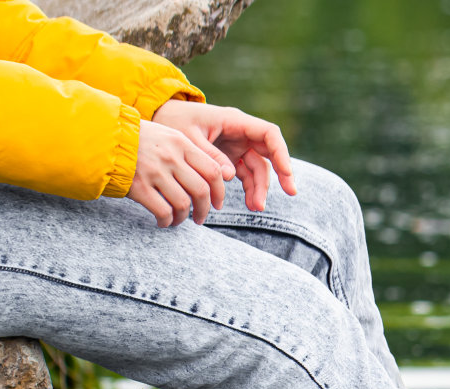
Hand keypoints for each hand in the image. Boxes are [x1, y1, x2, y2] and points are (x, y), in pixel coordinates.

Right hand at [127, 119, 227, 226]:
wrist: (103, 138)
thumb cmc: (137, 139)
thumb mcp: (166, 136)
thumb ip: (187, 153)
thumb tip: (212, 177)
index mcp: (181, 143)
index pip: (213, 171)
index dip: (219, 192)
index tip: (217, 203)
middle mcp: (171, 157)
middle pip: (201, 191)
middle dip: (204, 209)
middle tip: (200, 218)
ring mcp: (155, 172)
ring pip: (183, 204)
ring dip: (183, 218)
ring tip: (178, 220)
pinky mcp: (139, 186)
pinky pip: (163, 211)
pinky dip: (166, 221)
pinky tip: (163, 221)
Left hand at [153, 100, 296, 211]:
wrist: (159, 119)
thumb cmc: (171, 121)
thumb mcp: (187, 137)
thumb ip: (209, 155)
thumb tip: (230, 175)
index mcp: (234, 121)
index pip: (268, 134)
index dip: (281, 153)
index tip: (287, 173)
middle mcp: (240, 133)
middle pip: (269, 153)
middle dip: (280, 174)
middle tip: (290, 192)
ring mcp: (237, 147)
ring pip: (258, 168)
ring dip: (260, 188)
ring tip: (255, 208)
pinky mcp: (230, 159)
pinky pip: (246, 175)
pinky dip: (249, 189)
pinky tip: (250, 204)